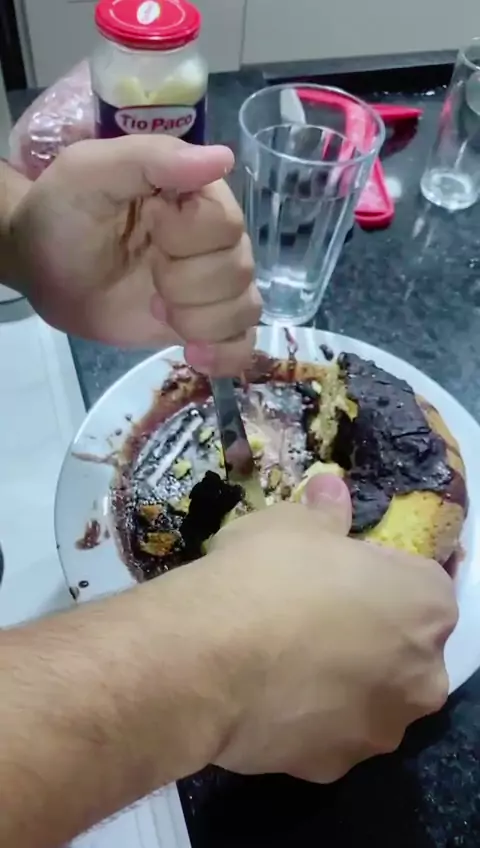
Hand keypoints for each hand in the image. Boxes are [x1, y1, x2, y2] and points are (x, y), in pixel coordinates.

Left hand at [9, 136, 258, 375]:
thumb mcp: (92, 170)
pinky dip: (225, 355)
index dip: (186, 237)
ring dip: (197, 318)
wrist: (43, 264)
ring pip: (244, 309)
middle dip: (185, 282)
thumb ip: (152, 159)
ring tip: (156, 306)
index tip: (149, 226)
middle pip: (239, 270)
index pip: (227, 224)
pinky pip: (241, 346)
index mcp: (198, 196)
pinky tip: (195, 356)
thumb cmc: (65, 209)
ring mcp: (212, 285)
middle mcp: (216, 240)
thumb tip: (222, 158)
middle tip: (146, 273)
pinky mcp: (204, 324)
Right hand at [195, 474, 456, 781]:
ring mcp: (380, 729)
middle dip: (368, 633)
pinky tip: (264, 695)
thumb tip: (333, 490)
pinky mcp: (333, 768)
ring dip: (340, 682)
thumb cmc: (264, 574)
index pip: (420, 582)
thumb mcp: (292, 522)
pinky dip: (305, 718)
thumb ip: (326, 511)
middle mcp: (422, 676)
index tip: (338, 571)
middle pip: (403, 648)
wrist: (205, 658)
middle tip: (310, 615)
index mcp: (426, 605)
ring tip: (280, 660)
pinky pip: (327, 733)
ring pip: (368, 698)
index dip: (377, 573)